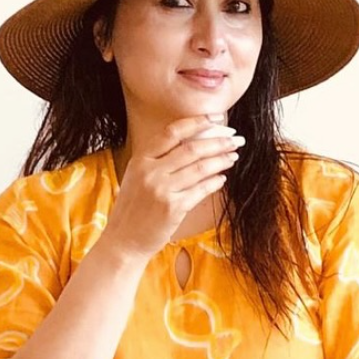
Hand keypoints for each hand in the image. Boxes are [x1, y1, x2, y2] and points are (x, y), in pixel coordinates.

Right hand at [100, 116, 243, 262]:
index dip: (197, 122)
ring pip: (200, 168)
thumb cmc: (134, 209)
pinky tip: (222, 178)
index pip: (172, 132)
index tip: (216, 118)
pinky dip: (214, 182)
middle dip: (218, 142)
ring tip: (233, 156)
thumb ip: (159, 160)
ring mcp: (161, 189)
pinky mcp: (173, 208)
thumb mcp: (138, 177)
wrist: (123, 240)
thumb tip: (194, 143)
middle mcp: (150, 171)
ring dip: (221, 160)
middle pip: (191, 149)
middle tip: (235, 139)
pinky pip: (201, 190)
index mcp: (141, 159)